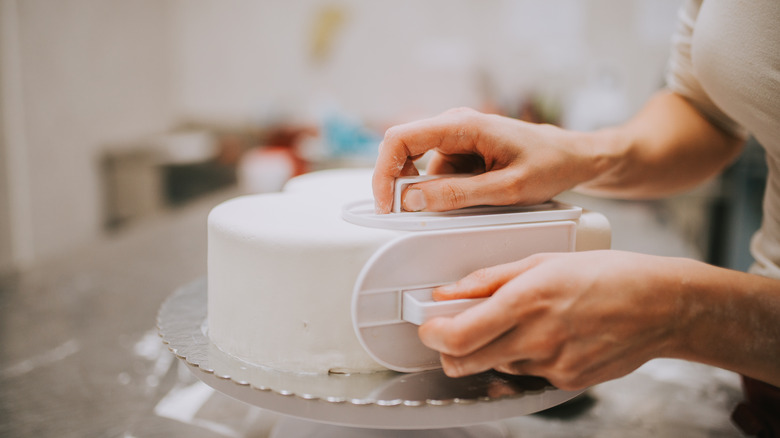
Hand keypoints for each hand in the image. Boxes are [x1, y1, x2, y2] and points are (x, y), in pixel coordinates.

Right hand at [372, 107, 599, 212]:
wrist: (574, 157)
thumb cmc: (550, 163)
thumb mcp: (506, 189)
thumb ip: (458, 195)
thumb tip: (412, 200)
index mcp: (463, 124)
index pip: (400, 139)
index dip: (384, 172)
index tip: (386, 203)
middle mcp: (454, 125)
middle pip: (404, 151)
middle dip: (403, 186)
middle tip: (416, 214)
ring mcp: (457, 138)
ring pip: (422, 168)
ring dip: (433, 192)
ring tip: (474, 202)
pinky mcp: (462, 152)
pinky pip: (439, 173)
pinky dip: (446, 191)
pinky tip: (476, 196)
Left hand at [418, 250, 687, 389]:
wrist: (662, 306)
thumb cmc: (609, 275)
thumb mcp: (543, 260)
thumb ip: (490, 279)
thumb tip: (450, 291)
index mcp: (528, 301)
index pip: (460, 336)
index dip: (433, 335)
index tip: (428, 326)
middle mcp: (538, 338)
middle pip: (466, 362)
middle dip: (450, 350)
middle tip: (453, 331)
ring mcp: (553, 365)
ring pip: (496, 367)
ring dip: (492, 350)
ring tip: (520, 323)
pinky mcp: (568, 381)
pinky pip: (528, 374)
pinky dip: (525, 357)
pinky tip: (548, 335)